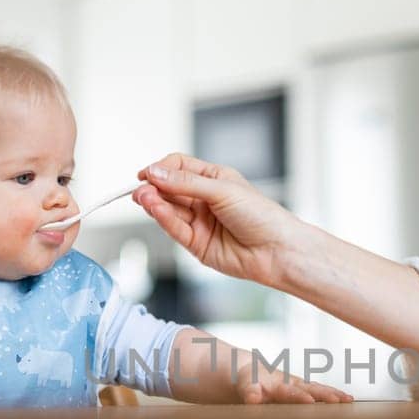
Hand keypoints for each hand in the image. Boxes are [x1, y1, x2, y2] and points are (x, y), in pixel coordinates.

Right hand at [135, 153, 306, 288]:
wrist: (276, 250)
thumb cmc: (261, 215)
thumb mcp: (222, 190)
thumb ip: (186, 183)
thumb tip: (156, 172)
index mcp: (213, 180)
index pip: (178, 168)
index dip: (161, 169)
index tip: (147, 173)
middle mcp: (204, 200)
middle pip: (169, 189)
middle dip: (154, 188)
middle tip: (141, 188)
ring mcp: (199, 222)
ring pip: (168, 210)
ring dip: (155, 203)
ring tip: (145, 198)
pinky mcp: (196, 244)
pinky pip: (175, 229)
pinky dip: (164, 219)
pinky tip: (157, 210)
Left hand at [233, 354, 352, 405]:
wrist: (249, 370)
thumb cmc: (246, 382)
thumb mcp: (245, 386)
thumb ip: (250, 392)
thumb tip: (252, 398)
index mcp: (274, 384)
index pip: (288, 391)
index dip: (300, 396)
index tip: (310, 401)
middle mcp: (289, 382)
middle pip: (308, 388)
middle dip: (322, 394)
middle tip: (337, 400)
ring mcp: (298, 385)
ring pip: (318, 389)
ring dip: (332, 394)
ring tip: (348, 400)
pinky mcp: (304, 388)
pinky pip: (321, 391)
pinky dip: (334, 394)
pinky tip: (349, 400)